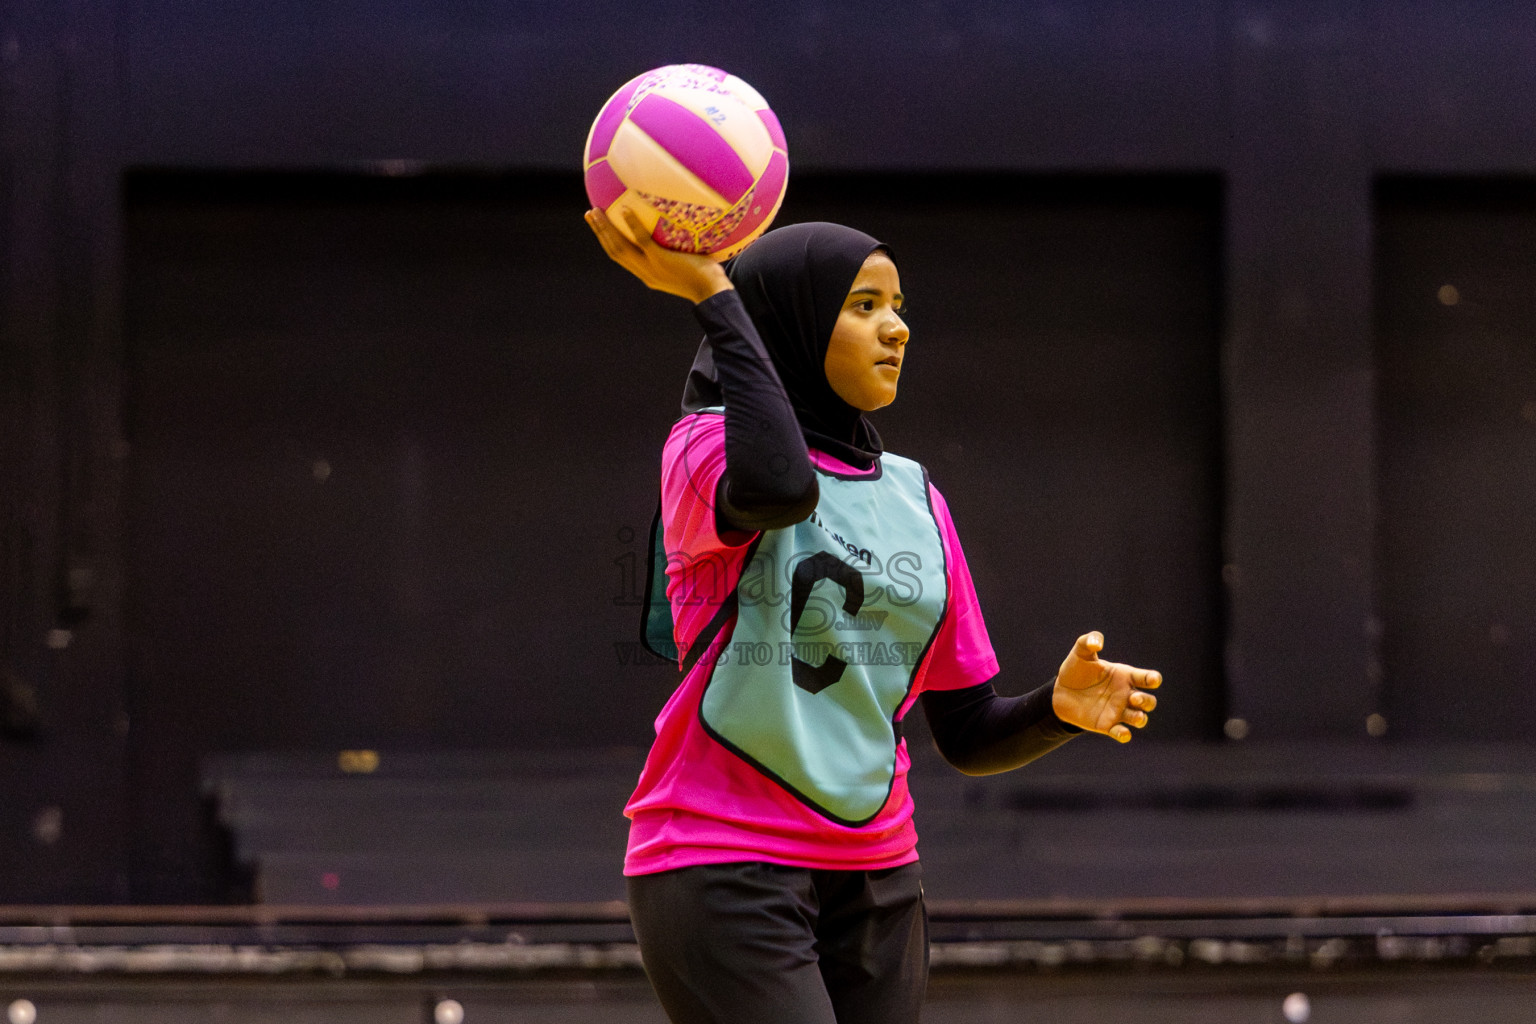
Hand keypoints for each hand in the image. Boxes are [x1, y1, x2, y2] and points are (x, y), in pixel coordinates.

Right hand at [584, 206, 732, 303]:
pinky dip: (632, 225)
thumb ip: (674, 255)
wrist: (713, 292)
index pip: (621, 257)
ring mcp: (651, 267)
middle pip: (614, 250)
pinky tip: (624, 209)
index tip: (600, 227)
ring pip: (620, 247)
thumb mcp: (683, 268)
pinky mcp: (661, 260)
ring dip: (606, 229)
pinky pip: (642, 240)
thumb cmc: (705, 278)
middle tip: (590, 214)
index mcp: (647, 274)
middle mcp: (644, 272)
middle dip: (600, 232)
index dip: (607, 241)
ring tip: (596, 212)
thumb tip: (677, 233)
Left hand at [1051, 631, 1161, 742]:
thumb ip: (1088, 641)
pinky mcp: (1107, 725)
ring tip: (1136, 717)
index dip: (1153, 679)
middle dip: (1146, 701)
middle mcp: (1126, 695)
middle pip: (1149, 701)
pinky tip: (1123, 733)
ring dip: (1141, 719)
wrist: (1060, 692)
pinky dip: (1125, 735)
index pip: (1146, 678)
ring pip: (1140, 718)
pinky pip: (1121, 733)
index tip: (1153, 680)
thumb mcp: (1080, 653)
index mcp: (1125, 676)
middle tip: (1133, 699)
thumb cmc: (1076, 670)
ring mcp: (1118, 711)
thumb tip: (1097, 642)